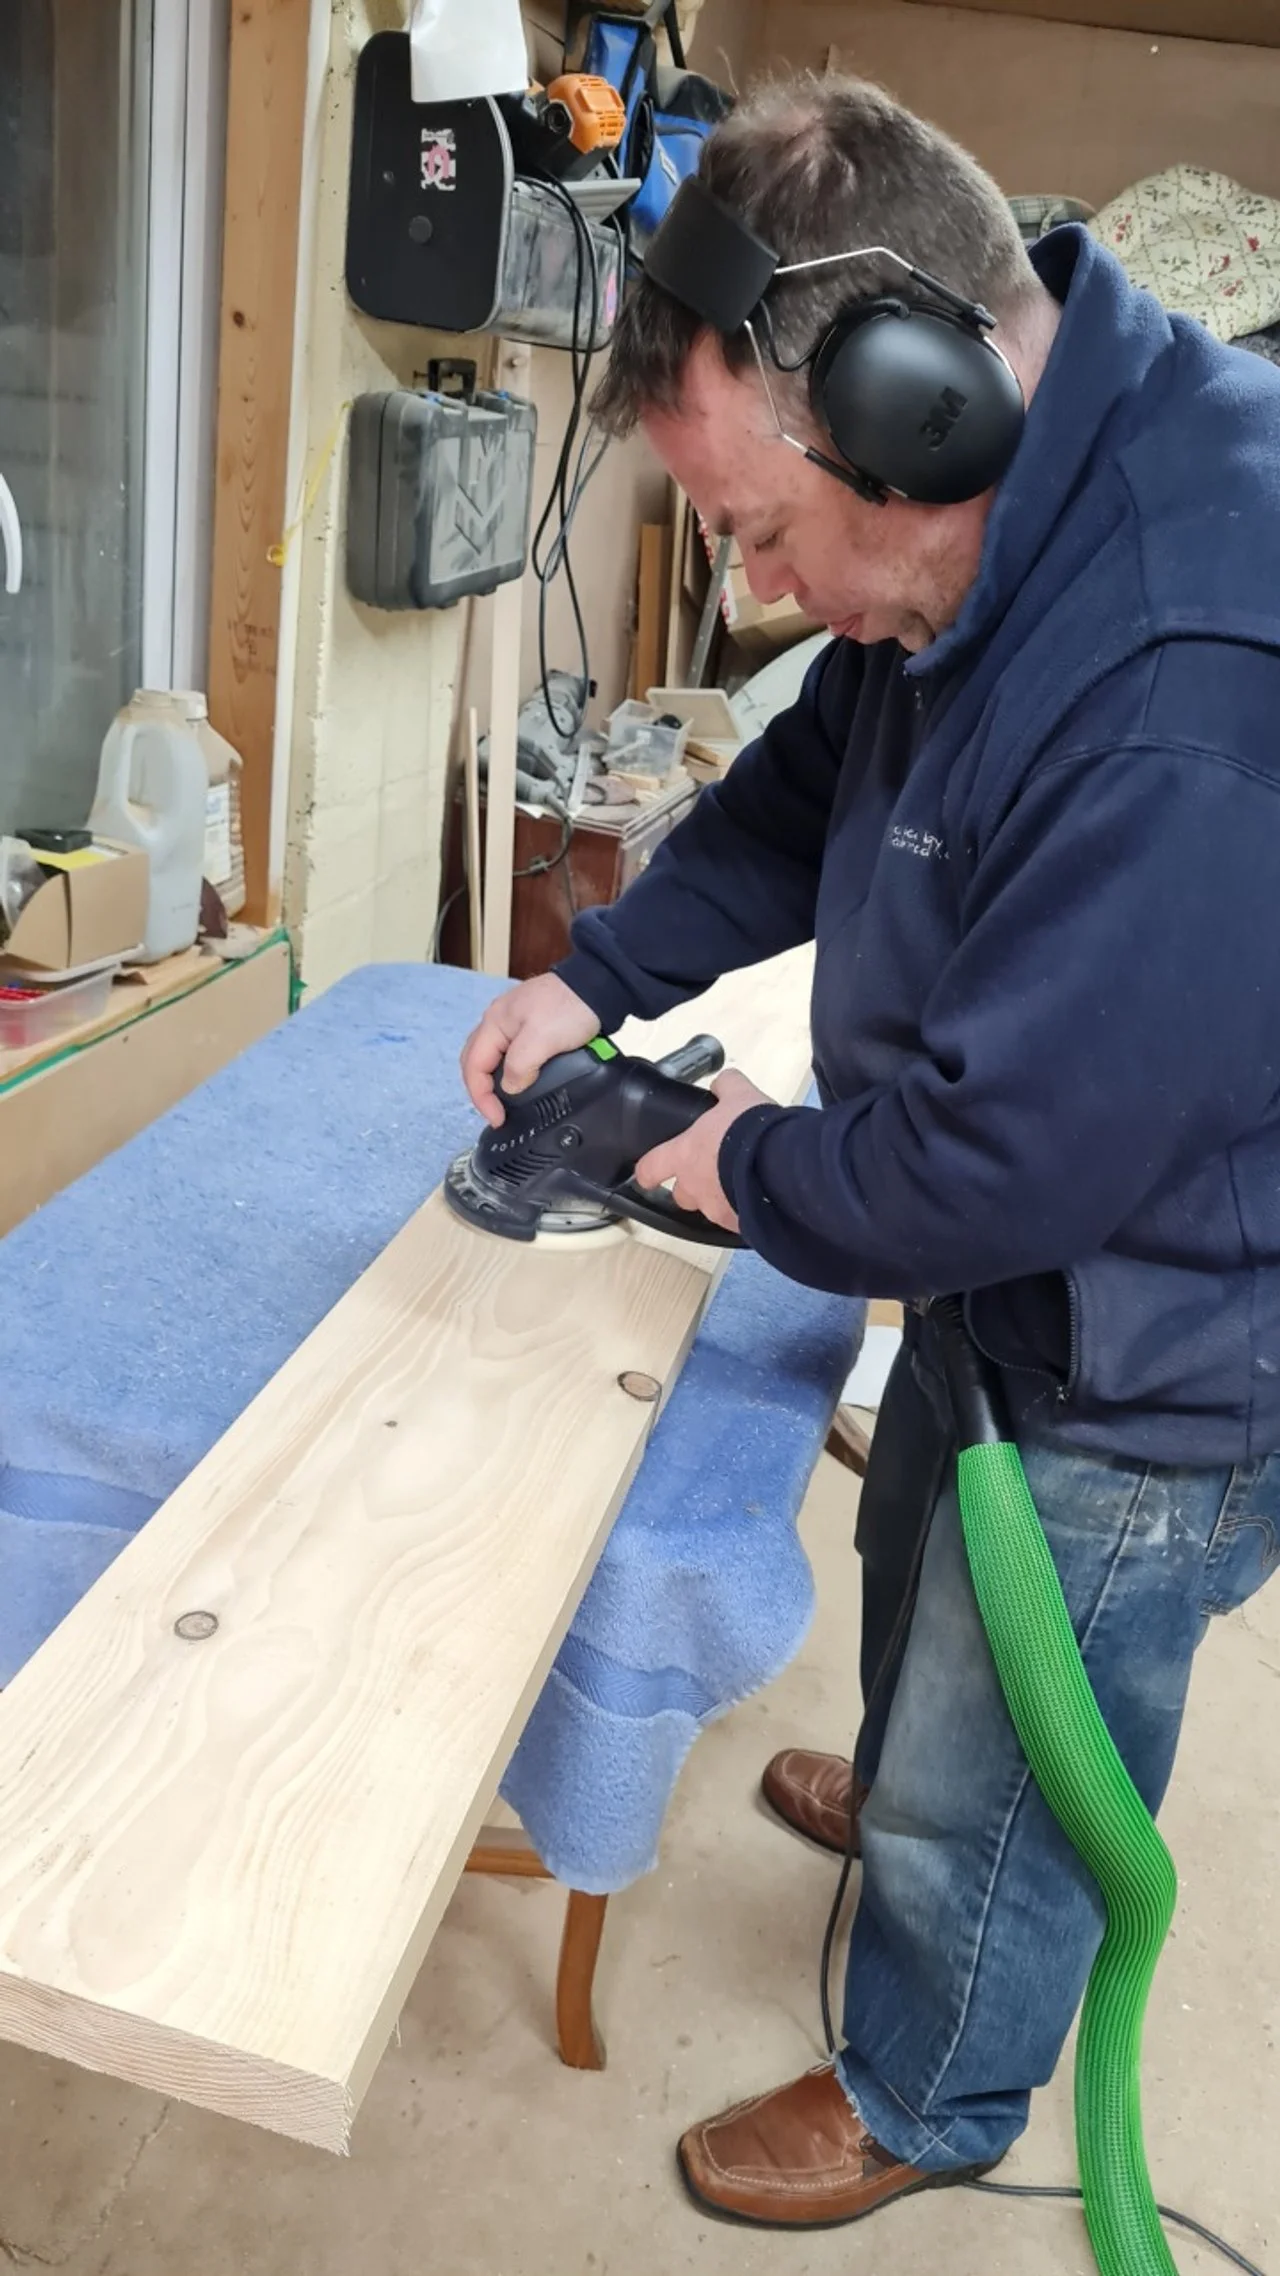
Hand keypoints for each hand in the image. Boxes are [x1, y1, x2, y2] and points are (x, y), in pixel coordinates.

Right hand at [460, 972, 600, 1127]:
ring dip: (493, 1081)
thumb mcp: (541, 1039)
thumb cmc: (569, 1007)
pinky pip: (508, 1053)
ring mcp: (513, 1022)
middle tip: (496, 1113)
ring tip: (504, 1103)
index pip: (473, 1066)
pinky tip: (519, 1081)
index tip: (497, 1119)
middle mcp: (497, 1021)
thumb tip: (512, 1088)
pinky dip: (508, 1071)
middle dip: (481, 1090)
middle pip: (476, 1061)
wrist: (598, 985)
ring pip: (492, 1057)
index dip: (481, 1097)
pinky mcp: (530, 1026)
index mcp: (493, 1023)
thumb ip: (520, 1066)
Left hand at [633, 1069, 775, 1232]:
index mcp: (684, 1156)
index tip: (647, 1174)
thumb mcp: (738, 1095)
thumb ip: (726, 1087)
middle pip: (681, 1195)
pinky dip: (744, 1210)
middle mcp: (695, 1187)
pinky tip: (760, 1198)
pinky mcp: (740, 1225)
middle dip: (692, 1187)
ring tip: (742, 1186)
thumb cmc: (749, 1130)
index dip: (648, 1170)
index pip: (650, 1167)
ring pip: (710, 1209)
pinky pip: (736, 1219)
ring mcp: (716, 1210)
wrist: (781, 1164)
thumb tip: (723, 1084)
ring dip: (720, 1199)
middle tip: (711, 1174)